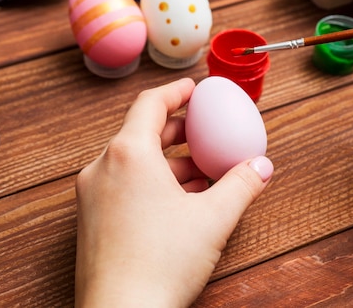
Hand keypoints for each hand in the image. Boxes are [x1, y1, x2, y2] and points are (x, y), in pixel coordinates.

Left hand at [74, 78, 272, 306]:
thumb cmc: (162, 263)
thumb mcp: (213, 218)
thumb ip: (241, 185)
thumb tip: (261, 167)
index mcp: (128, 153)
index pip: (150, 103)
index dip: (176, 91)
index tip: (194, 88)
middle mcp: (102, 167)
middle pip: (141, 131)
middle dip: (177, 131)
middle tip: (204, 134)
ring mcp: (92, 195)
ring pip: (133, 162)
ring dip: (168, 162)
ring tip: (201, 175)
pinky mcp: (90, 220)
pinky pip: (123, 186)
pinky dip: (151, 183)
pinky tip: (179, 203)